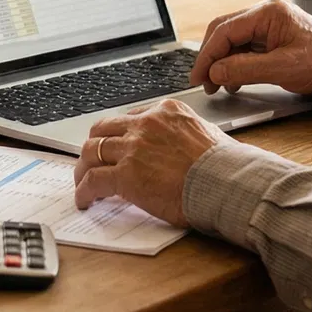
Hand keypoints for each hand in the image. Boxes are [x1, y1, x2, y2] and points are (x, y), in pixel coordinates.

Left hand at [72, 99, 221, 224]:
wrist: (228, 183)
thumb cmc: (226, 166)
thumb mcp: (207, 133)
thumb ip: (186, 135)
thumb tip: (184, 148)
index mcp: (166, 111)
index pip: (130, 118)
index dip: (119, 135)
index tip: (116, 147)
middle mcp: (146, 124)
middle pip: (104, 129)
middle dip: (95, 145)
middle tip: (92, 160)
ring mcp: (134, 148)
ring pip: (92, 151)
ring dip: (84, 167)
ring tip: (83, 181)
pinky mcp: (126, 175)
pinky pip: (93, 179)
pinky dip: (84, 190)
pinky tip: (85, 200)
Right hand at [190, 0, 311, 97]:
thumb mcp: (283, 69)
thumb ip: (245, 69)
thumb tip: (215, 72)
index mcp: (267, 13)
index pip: (225, 30)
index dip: (207, 55)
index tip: (199, 76)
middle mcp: (265, 14)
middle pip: (224, 31)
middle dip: (211, 57)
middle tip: (203, 81)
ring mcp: (269, 25)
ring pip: (233, 40)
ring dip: (222, 61)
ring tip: (216, 84)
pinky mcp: (273, 38)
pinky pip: (245, 47)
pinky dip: (235, 63)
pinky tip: (233, 79)